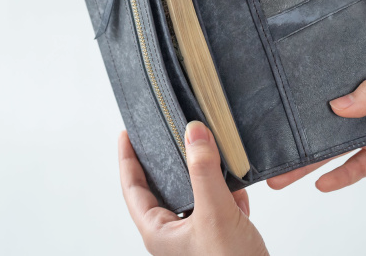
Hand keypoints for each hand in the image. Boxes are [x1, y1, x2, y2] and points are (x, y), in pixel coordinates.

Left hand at [119, 121, 267, 255]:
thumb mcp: (215, 214)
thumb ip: (204, 172)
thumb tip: (194, 134)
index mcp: (159, 231)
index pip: (133, 188)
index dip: (128, 159)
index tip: (127, 134)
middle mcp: (174, 231)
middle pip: (162, 186)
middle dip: (167, 159)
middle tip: (168, 133)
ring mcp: (198, 232)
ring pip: (193, 191)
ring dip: (202, 172)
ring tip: (207, 150)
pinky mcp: (220, 233)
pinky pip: (218, 202)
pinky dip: (227, 188)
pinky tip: (238, 184)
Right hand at [267, 56, 365, 191]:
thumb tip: (339, 104)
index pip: (333, 81)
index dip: (307, 90)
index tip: (279, 98)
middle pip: (325, 118)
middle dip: (298, 130)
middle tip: (271, 144)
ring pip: (334, 146)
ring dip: (310, 159)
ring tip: (283, 173)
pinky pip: (356, 166)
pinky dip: (339, 175)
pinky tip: (321, 183)